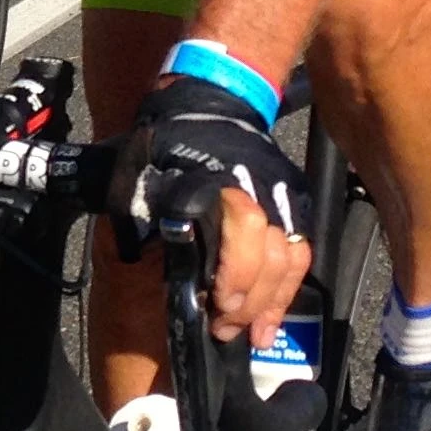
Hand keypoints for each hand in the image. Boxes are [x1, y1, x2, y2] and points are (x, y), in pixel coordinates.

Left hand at [111, 75, 312, 347]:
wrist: (205, 100)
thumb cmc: (161, 146)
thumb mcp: (130, 179)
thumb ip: (134, 221)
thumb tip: (143, 267)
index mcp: (208, 184)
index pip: (234, 230)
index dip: (232, 273)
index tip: (216, 305)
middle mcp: (249, 189)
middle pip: (266, 250)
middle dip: (248, 297)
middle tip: (224, 325)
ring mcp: (276, 194)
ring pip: (288, 256)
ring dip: (268, 301)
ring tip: (244, 330)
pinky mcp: (292, 201)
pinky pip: (300, 252)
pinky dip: (286, 291)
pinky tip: (268, 321)